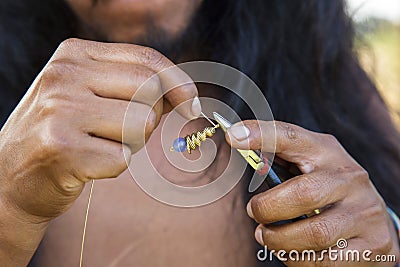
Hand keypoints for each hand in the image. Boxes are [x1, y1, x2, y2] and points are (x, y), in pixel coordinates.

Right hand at [0, 38, 199, 220]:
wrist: (10, 176)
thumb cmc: (62, 132)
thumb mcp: (88, 92)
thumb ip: (130, 83)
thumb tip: (184, 93)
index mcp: (73, 54)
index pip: (146, 58)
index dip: (178, 81)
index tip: (191, 103)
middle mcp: (64, 76)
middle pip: (149, 89)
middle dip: (151, 116)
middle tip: (126, 131)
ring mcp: (60, 111)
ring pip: (142, 123)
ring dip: (132, 142)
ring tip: (100, 145)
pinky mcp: (61, 148)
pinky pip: (122, 158)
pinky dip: (114, 165)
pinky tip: (87, 163)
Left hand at [227, 120, 399, 265]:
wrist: (373, 220)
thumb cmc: (326, 190)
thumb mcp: (307, 167)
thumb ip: (278, 157)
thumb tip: (238, 142)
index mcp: (327, 152)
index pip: (292, 137)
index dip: (262, 135)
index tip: (234, 137)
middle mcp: (350, 178)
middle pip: (301, 194)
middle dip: (266, 209)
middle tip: (254, 213)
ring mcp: (365, 211)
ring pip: (314, 233)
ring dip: (279, 240)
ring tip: (267, 236)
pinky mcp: (374, 244)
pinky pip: (325, 260)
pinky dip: (299, 259)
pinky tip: (295, 251)